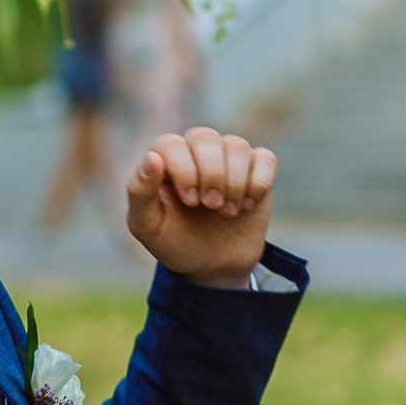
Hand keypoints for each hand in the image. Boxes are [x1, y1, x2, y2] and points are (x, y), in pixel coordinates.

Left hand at [126, 127, 276, 286]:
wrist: (212, 267)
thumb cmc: (176, 242)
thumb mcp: (148, 226)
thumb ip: (140, 192)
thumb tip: (152, 158)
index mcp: (165, 160)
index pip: (172, 144)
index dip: (184, 170)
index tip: (190, 202)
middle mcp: (196, 152)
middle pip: (205, 137)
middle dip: (210, 174)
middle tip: (210, 206)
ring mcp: (228, 160)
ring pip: (237, 145)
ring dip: (234, 181)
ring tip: (227, 211)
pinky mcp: (256, 172)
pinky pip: (265, 159)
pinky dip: (259, 182)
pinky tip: (247, 206)